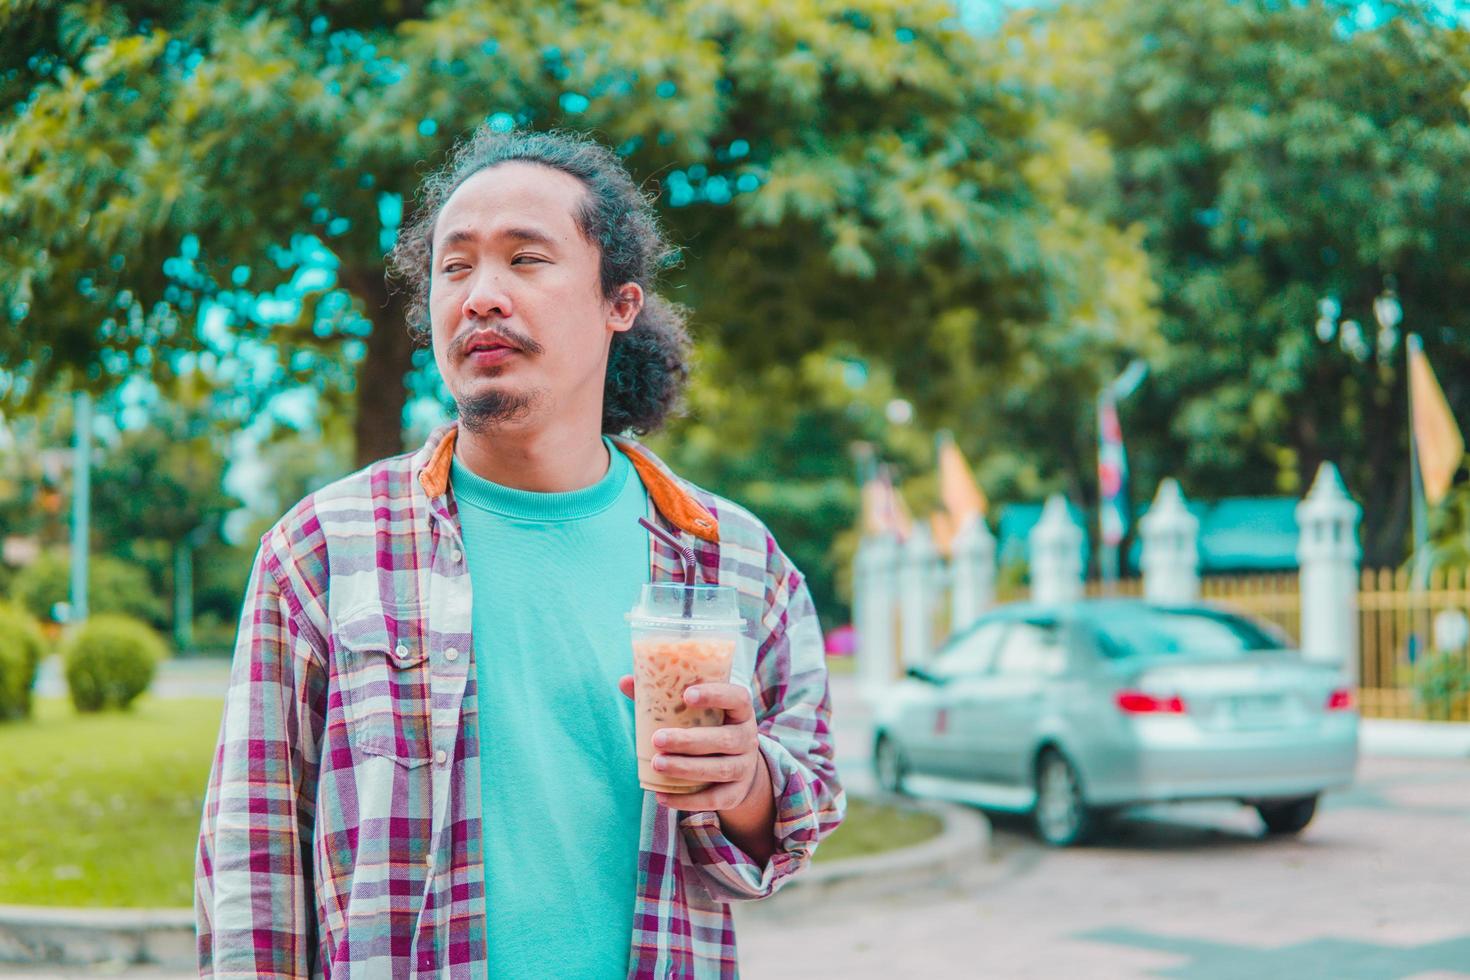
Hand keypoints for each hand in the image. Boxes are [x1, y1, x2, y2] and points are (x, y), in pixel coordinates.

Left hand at [617, 676, 763, 811]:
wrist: (737, 765)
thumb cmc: (708, 728)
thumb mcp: (696, 711)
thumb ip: (663, 696)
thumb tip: (624, 681)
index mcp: (740, 711)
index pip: (737, 698)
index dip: (715, 695)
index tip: (687, 694)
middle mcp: (748, 738)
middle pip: (724, 739)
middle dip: (689, 740)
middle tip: (658, 739)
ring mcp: (744, 767)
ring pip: (719, 769)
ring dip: (686, 768)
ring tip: (657, 764)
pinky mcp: (736, 793)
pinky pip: (714, 799)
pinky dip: (688, 801)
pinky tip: (662, 796)